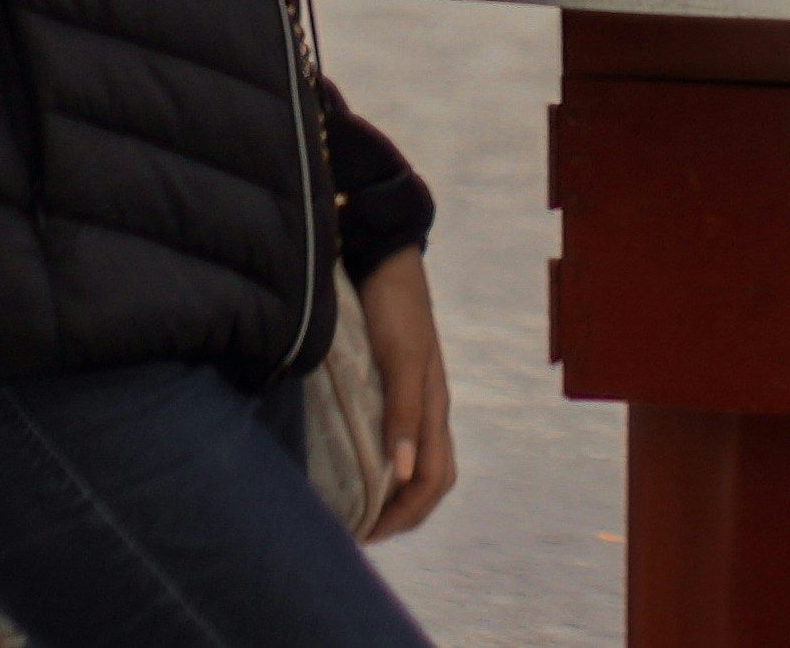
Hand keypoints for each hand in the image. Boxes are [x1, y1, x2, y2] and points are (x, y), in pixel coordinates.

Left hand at [354, 247, 455, 540]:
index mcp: (434, 407)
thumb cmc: (395, 306)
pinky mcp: (391, 381)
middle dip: (402, 512)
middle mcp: (426, 407)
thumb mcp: (402, 358)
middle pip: (429, 477)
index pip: (434, 479)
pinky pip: (395, 436)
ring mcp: (410, 394)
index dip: (407, 513)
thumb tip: (405, 473)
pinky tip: (354, 460)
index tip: (369, 532)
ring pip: (413, 459)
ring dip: (392, 491)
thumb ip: (404, 411)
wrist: (384, 257)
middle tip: (361, 530)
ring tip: (357, 506)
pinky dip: (381, 461)